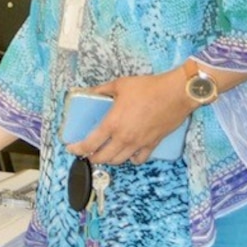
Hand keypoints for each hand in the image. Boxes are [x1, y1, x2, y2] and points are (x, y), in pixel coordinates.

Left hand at [66, 71, 191, 164]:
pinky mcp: (152, 144)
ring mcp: (139, 143)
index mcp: (112, 124)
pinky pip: (139, 159)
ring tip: (105, 153)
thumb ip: (102, 90)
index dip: (77, 149)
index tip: (71, 148)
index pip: (89, 144)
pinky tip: (129, 153)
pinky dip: (131, 159)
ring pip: (119, 161)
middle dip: (92, 157)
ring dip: (109, 160)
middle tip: (88, 153)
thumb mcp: (120, 85)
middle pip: (103, 158)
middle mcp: (124, 138)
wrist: (175, 94)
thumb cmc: (149, 88)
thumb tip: (90, 91)